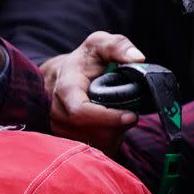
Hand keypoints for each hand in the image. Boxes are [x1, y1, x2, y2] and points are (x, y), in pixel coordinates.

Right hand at [46, 31, 145, 154]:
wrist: (61, 76)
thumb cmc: (84, 61)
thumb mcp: (98, 44)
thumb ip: (118, 46)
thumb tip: (137, 58)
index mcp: (65, 88)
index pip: (80, 112)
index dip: (108, 117)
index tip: (132, 115)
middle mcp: (56, 111)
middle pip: (90, 131)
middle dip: (116, 127)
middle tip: (131, 115)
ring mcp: (58, 127)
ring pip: (93, 143)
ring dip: (113, 134)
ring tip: (119, 117)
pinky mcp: (64, 140)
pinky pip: (92, 149)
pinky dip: (107, 141)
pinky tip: (111, 127)